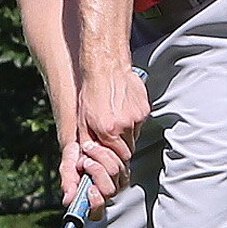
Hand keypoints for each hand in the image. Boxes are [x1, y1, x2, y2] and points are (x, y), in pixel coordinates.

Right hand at [60, 130, 128, 205]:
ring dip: (100, 157)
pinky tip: (99, 146)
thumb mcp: (68, 167)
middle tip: (84, 161)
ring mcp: (117, 179)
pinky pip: (122, 160)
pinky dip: (108, 151)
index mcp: (90, 198)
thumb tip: (68, 200)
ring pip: (115, 172)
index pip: (96, 213)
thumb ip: (68, 183)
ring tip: (88, 149)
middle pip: (109, 191)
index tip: (90, 189)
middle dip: (96, 172)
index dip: (95, 203)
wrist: (83, 137)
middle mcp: (105, 191)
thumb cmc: (74, 155)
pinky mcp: (124, 166)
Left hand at [75, 63, 147, 195]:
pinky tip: (123, 111)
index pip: (119, 157)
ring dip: (127, 134)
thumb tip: (90, 159)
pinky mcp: (144, 109)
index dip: (114, 158)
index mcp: (108, 130)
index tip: (111, 155)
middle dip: (121, 148)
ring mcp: (136, 117)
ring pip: (135, 136)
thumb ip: (88, 142)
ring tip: (116, 121)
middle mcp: (125, 126)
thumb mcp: (82, 121)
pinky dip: (132, 121)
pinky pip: (140, 123)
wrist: (105, 68)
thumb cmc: (90, 93)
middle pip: (129, 149)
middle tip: (113, 140)